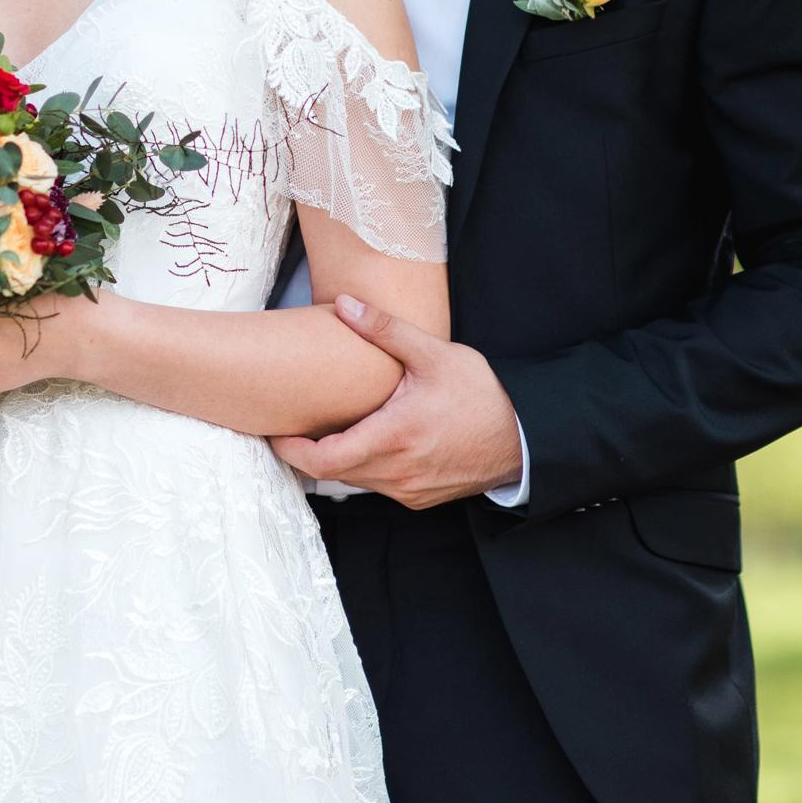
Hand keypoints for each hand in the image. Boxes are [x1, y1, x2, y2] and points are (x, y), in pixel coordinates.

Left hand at [268, 295, 523, 509]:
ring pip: (354, 480)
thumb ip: (385, 330)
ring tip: (328, 428)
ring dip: (338, 459)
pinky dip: (364, 467)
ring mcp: (409, 490)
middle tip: (293, 424)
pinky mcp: (420, 498)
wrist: (526, 436)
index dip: (291, 450)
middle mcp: (397, 473)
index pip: (323, 459)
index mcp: (394, 437)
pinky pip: (378, 486)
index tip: (275, 432)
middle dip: (309, 451)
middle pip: (333, 471)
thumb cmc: (482, 394)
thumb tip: (343, 304)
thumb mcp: (434, 355)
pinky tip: (368, 440)